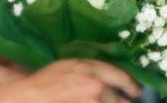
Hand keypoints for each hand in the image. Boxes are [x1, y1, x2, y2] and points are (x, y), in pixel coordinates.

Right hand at [0, 59, 140, 102]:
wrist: (30, 98)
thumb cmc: (44, 82)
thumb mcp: (67, 67)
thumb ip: (89, 71)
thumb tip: (108, 83)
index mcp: (88, 67)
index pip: (119, 74)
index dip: (130, 84)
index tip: (136, 91)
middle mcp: (95, 84)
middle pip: (117, 97)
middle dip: (121, 101)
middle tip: (126, 102)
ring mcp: (92, 101)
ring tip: (100, 102)